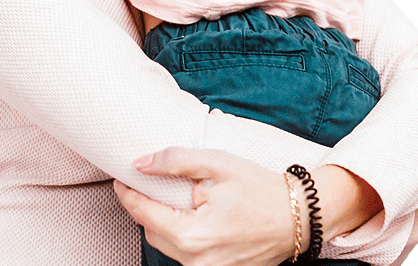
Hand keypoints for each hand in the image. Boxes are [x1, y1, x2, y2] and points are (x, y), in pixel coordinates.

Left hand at [114, 147, 296, 265]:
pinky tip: (190, 213)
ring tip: (168, 194)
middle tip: (142, 181)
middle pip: (152, 232)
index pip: (143, 213)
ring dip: (162, 221)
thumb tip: (140, 164)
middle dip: (143, 207)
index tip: (120, 176)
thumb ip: (175, 161)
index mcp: (192, 236)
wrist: (298, 216)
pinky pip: (186, 252)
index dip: (127, 192)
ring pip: (168, 244)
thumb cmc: (259, 188)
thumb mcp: (217, 163)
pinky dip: (180, 232)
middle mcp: (196, 262)